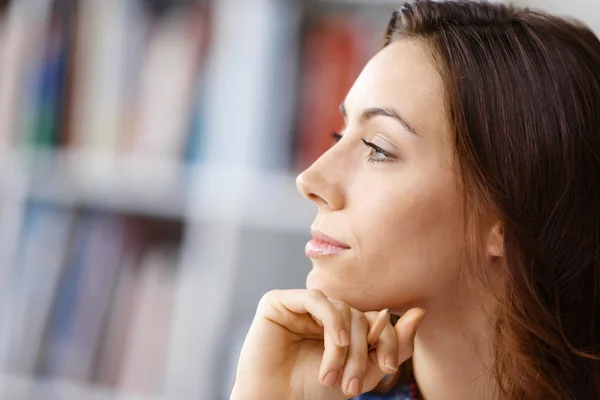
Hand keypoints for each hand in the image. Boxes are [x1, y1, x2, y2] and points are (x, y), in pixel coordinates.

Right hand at [230, 289, 424, 399]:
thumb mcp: (363, 374)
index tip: (390, 367)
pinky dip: (333, 321)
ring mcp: (301, 304)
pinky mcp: (279, 301)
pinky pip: (317, 299)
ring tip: (334, 376)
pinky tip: (337, 343)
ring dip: (345, 345)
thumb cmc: (313, 391)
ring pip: (341, 308)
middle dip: (363, 350)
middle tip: (353, 387)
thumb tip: (422, 311)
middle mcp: (322, 311)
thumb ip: (394, 346)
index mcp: (340, 324)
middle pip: (360, 315)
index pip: (374, 319)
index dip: (387, 339)